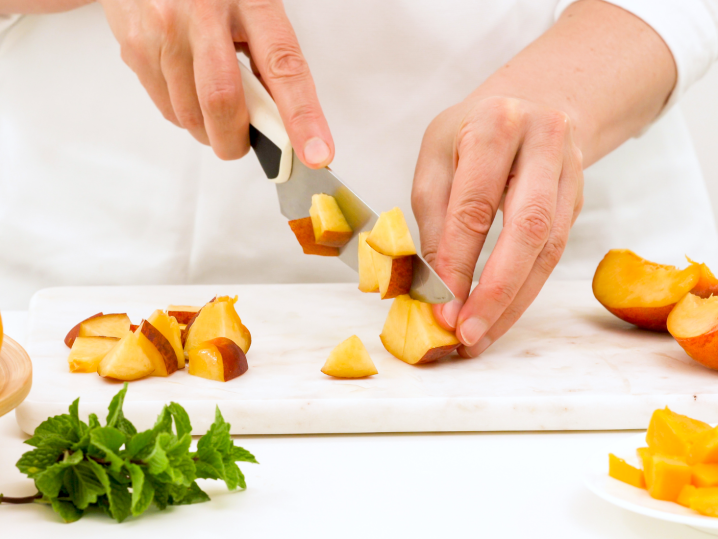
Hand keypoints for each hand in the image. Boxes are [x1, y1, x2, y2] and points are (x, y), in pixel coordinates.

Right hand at [98, 0, 332, 164]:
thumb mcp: (253, 8)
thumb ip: (269, 58)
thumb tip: (281, 121)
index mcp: (251, 2)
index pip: (283, 67)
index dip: (302, 117)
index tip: (316, 152)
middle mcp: (203, 13)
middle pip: (222, 101)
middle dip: (234, 140)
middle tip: (241, 144)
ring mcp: (164, 30)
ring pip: (190, 115)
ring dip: (208, 130)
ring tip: (214, 107)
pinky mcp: (135, 47)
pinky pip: (167, 109)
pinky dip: (185, 115)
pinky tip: (189, 88)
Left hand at [412, 96, 583, 356]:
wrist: (536, 99)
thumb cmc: (473, 130)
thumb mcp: (437, 155)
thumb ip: (433, 214)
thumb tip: (434, 284)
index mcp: (496, 125)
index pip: (474, 206)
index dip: (457, 264)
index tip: (440, 309)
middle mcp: (543, 143)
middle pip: (526, 229)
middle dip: (495, 291)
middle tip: (467, 334)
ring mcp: (568, 172)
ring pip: (548, 249)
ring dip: (513, 301)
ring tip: (481, 337)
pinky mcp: (576, 199)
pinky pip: (554, 252)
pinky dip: (525, 289)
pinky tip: (501, 313)